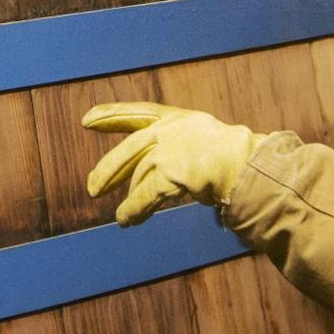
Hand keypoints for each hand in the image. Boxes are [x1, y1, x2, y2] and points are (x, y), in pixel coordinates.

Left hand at [83, 102, 261, 225]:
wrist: (247, 163)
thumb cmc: (233, 156)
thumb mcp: (202, 140)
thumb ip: (180, 151)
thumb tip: (159, 172)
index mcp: (176, 118)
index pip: (137, 113)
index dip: (111, 116)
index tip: (86, 120)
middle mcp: (168, 131)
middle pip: (129, 150)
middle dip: (108, 169)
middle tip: (91, 187)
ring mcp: (168, 151)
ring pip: (137, 176)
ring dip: (128, 198)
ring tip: (121, 216)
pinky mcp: (169, 174)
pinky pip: (145, 196)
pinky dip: (134, 210)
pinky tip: (126, 220)